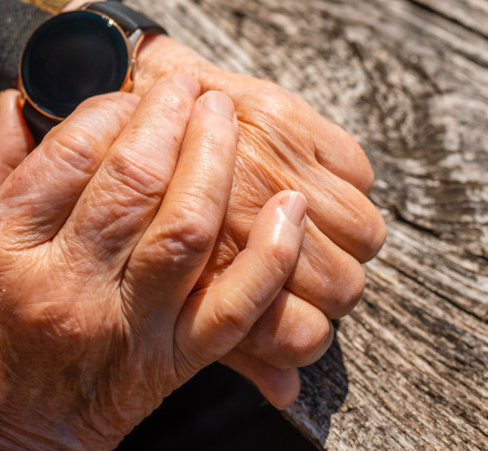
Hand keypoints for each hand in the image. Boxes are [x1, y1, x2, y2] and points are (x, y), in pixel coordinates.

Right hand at [0, 78, 305, 449]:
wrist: (2, 437)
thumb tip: (18, 97)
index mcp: (4, 250)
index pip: (72, 153)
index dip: (114, 105)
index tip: (132, 89)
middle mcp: (64, 287)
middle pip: (135, 182)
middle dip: (171, 116)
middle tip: (186, 85)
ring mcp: (124, 327)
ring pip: (187, 231)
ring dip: (218, 162)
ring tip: (225, 117)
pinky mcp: (170, 363)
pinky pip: (236, 308)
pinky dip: (273, 257)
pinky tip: (290, 207)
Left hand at [133, 35, 386, 400]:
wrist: (125, 93)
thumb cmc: (139, 194)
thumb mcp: (165, 277)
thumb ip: (224, 338)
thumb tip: (287, 395)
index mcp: (201, 265)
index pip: (300, 332)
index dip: (308, 334)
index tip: (297, 321)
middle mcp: (239, 216)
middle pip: (341, 285)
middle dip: (333, 288)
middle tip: (313, 275)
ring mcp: (267, 163)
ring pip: (362, 231)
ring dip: (349, 236)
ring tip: (322, 230)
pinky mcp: (285, 114)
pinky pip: (358, 169)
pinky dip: (349, 181)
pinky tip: (317, 180)